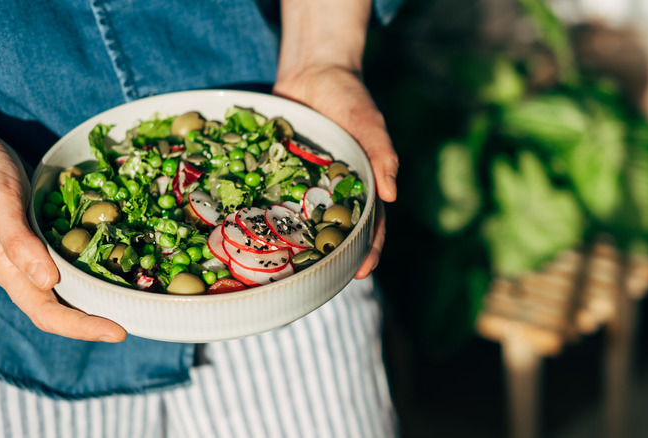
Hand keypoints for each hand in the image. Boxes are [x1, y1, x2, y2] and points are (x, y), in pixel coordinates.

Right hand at [0, 131, 126, 341]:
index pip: (46, 312)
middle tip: (134, 322)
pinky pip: (71, 266)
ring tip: (131, 304)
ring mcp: (33, 258)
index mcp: (7, 269)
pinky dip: (94, 273)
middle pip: (60, 310)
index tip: (116, 332)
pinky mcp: (45, 242)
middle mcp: (22, 271)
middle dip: (95, 322)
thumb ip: (18, 240)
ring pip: (67, 292)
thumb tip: (48, 281)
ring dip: (97, 302)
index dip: (81, 326)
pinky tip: (117, 271)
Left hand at [274, 65, 397, 277]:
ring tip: (286, 271)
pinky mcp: (282, 174)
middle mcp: (334, 191)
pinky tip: (254, 234)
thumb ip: (382, 154)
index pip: (371, 225)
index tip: (361, 273)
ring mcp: (307, 185)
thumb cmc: (349, 97)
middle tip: (320, 283)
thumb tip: (393, 193)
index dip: (368, 251)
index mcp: (362, 185)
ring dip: (297, 245)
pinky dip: (268, 216)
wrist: (313, 72)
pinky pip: (275, 198)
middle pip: (336, 232)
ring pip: (303, 221)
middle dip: (330, 258)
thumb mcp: (369, 123)